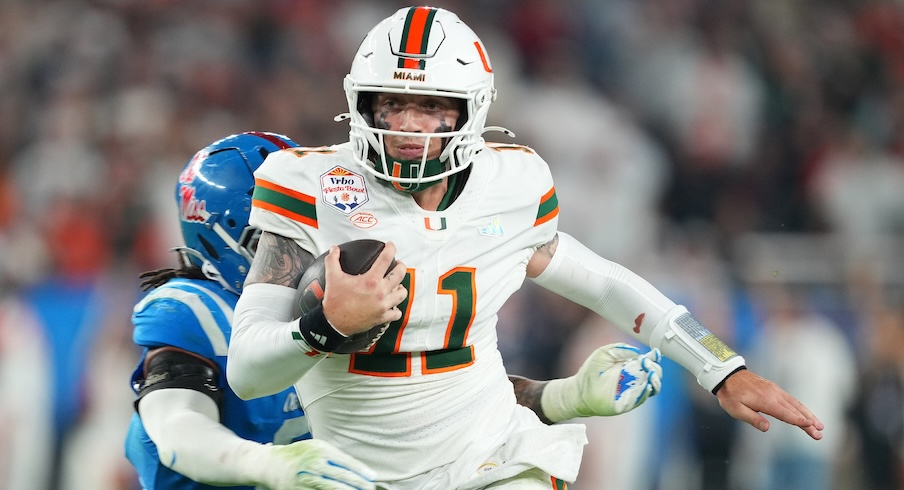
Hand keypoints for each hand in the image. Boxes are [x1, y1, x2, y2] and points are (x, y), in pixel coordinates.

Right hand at [257, 439, 375, 489]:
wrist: (270, 464)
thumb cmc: (298, 454)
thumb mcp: (315, 447)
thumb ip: (333, 455)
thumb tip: (355, 467)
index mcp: (320, 450)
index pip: (346, 461)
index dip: (361, 470)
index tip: (372, 477)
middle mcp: (314, 463)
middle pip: (341, 476)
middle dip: (358, 484)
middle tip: (370, 488)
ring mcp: (307, 478)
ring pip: (332, 488)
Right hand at [322, 241, 406, 334]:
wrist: (334, 324)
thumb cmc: (335, 302)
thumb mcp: (332, 277)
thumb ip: (333, 260)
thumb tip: (334, 250)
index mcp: (370, 280)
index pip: (386, 258)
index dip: (391, 248)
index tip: (391, 245)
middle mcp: (380, 292)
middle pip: (400, 274)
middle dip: (401, 266)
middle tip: (398, 264)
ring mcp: (383, 305)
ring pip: (402, 293)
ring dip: (401, 287)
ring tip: (398, 284)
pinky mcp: (382, 317)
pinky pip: (396, 313)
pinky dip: (396, 309)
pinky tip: (393, 305)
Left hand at [541, 343, 662, 421]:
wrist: (579, 389)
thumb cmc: (591, 371)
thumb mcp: (604, 353)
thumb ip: (620, 349)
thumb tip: (638, 352)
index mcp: (631, 366)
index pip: (649, 363)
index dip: (653, 358)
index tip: (654, 353)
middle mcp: (634, 379)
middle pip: (654, 374)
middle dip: (655, 368)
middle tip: (647, 363)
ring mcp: (632, 392)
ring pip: (652, 388)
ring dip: (655, 380)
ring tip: (650, 373)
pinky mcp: (627, 403)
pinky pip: (640, 399)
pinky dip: (645, 392)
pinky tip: (647, 385)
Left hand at [715, 369, 823, 439]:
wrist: (728, 375)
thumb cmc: (731, 395)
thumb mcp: (736, 410)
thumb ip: (752, 418)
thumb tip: (767, 428)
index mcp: (765, 401)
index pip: (785, 413)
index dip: (798, 421)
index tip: (811, 427)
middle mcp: (774, 394)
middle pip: (794, 410)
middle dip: (809, 423)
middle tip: (820, 434)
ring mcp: (775, 390)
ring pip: (796, 404)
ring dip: (808, 415)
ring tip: (819, 426)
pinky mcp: (774, 388)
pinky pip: (791, 399)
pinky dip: (801, 407)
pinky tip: (806, 414)